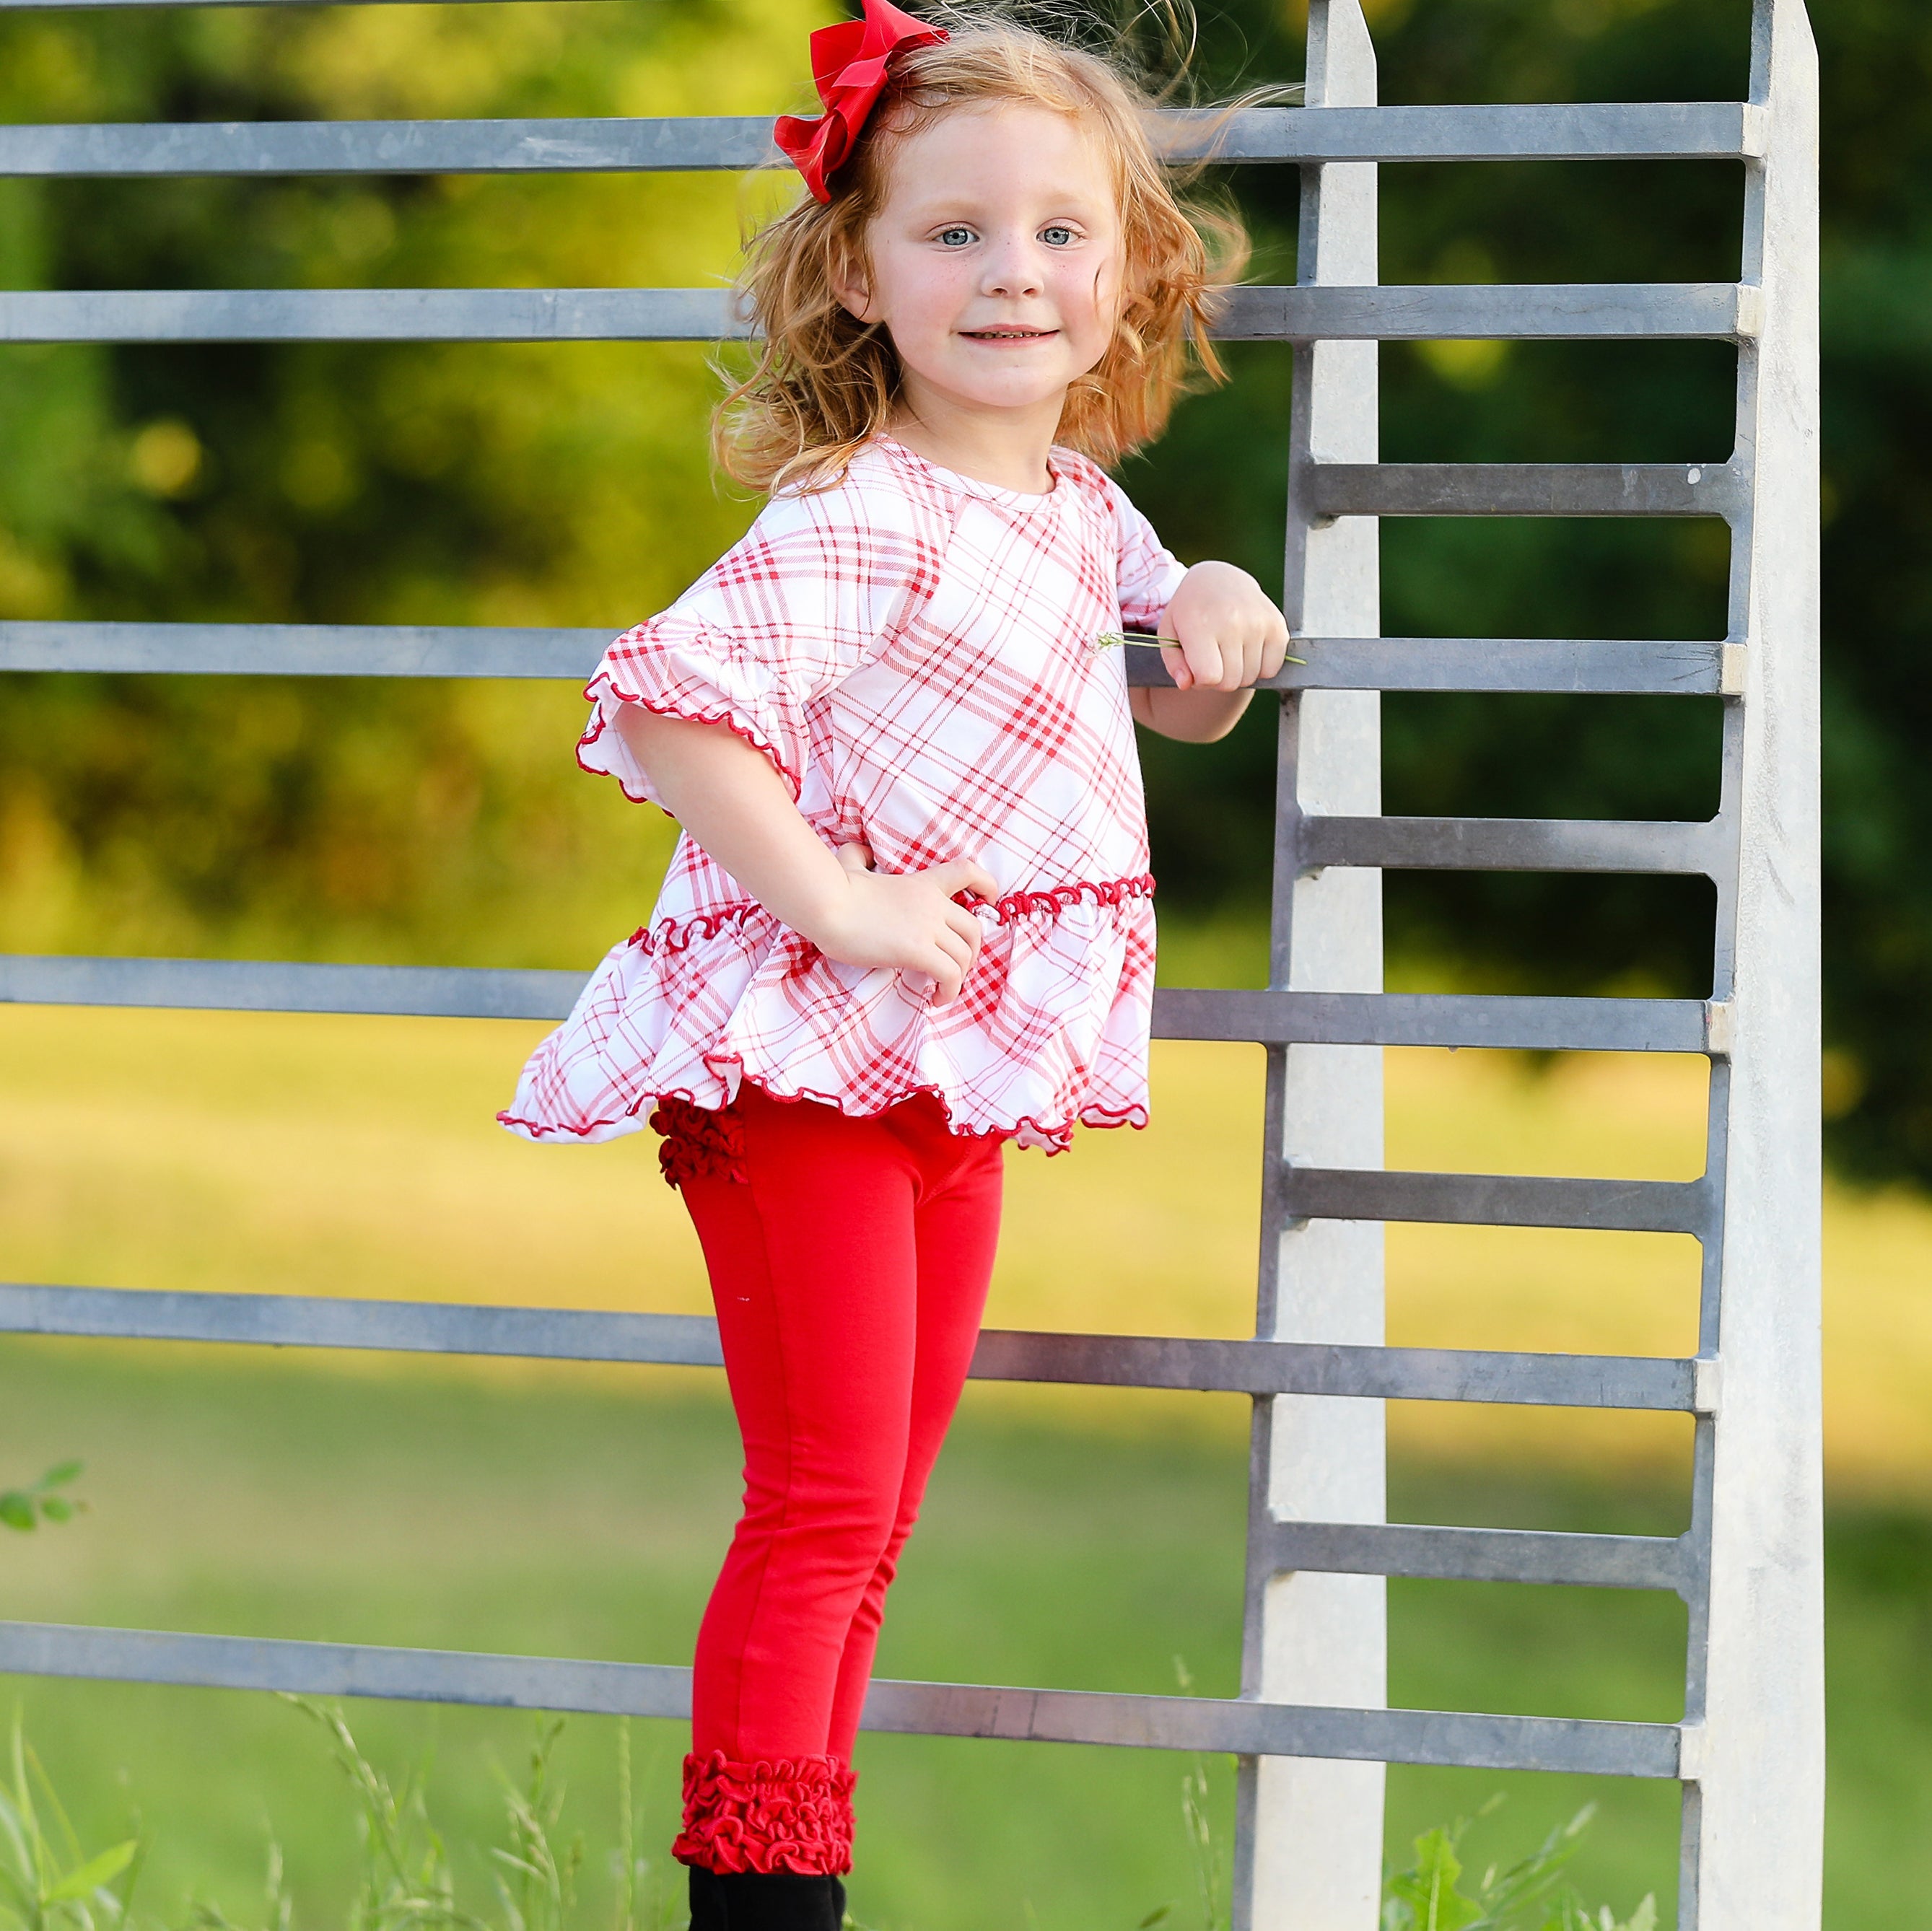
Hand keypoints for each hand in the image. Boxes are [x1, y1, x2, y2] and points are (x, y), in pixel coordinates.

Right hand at [804, 842, 999, 1006]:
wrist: (826, 904)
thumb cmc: (835, 888)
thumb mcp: (852, 864)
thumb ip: (859, 856)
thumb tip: (860, 850)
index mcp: (922, 884)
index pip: (968, 871)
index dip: (987, 886)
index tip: (990, 901)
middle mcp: (932, 905)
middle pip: (974, 928)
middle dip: (972, 953)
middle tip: (955, 969)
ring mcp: (927, 927)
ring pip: (965, 956)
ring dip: (960, 978)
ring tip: (942, 990)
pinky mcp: (917, 950)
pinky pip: (949, 975)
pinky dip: (949, 991)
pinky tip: (933, 999)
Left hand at [1157, 561, 1291, 692]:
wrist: (1220, 579)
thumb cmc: (1190, 611)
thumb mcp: (1169, 632)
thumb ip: (1173, 663)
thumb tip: (1186, 684)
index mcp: (1200, 624)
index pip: (1209, 677)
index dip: (1201, 681)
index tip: (1197, 668)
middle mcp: (1232, 621)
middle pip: (1230, 682)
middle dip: (1218, 679)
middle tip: (1213, 659)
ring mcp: (1258, 623)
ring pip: (1250, 678)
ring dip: (1238, 673)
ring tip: (1228, 652)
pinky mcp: (1277, 626)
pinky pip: (1271, 669)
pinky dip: (1259, 667)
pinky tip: (1246, 649)